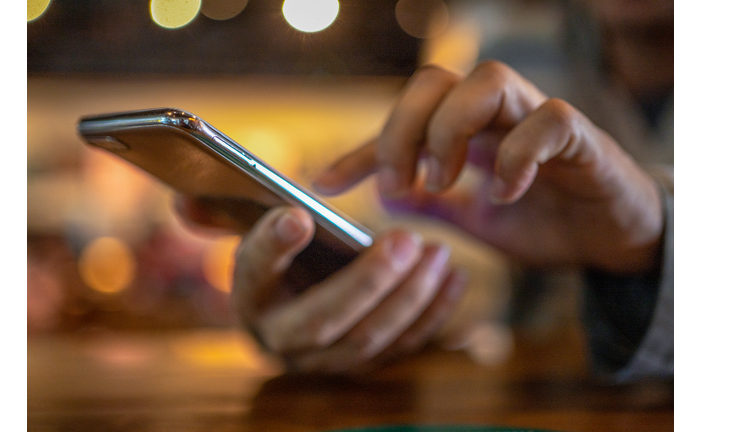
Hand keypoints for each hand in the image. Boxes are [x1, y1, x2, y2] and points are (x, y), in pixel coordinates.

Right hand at [174, 198, 468, 372]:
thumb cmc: (282, 267)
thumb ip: (226, 217)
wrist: (302, 312)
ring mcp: (327, 360)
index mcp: (251, 300)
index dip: (272, 246)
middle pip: (326, 319)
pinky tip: (454, 279)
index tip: (297, 213)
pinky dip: (432, 315)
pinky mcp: (365, 366)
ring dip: (409, 298)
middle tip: (405, 241)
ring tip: (437, 254)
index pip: (254, 273)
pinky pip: (402, 348)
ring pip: (371, 339)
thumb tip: (184, 202)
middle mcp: (284, 340)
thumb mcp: (253, 239)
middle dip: (368, 283)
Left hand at [314, 62, 663, 273]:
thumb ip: (435, 206)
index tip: (325, 184)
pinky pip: (547, 120)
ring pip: (486, 80)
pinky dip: (515, 157)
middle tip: (398, 186)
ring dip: (449, 133)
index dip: (360, 148)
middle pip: (435, 80)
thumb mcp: (475, 221)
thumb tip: (385, 198)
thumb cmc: (547, 222)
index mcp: (468, 132)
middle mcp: (499, 113)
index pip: (403, 119)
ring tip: (441, 183)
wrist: (613, 242)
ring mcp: (539, 118)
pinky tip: (502, 195)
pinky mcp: (581, 136)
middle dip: (402, 131)